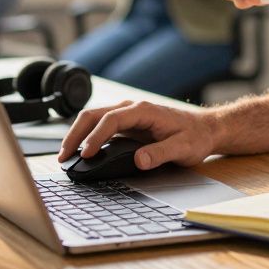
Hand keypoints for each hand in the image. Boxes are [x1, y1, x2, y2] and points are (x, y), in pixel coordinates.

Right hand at [57, 100, 218, 169]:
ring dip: (77, 135)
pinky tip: (79, 153)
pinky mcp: (126, 125)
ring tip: (65, 156)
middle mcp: (131, 109)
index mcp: (143, 111)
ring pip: (93, 119)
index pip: (111, 119)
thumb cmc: (195, 136)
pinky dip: (86, 138)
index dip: (96, 137)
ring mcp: (127, 115)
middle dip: (75, 134)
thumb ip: (162, 153)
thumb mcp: (184, 148)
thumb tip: (140, 160)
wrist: (205, 129)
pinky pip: (100, 127)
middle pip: (94, 115)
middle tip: (63, 156)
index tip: (86, 154)